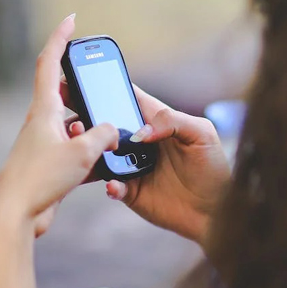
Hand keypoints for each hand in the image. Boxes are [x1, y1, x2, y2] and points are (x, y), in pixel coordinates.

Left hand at [0, 14, 118, 236]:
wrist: (15, 214)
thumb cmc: (42, 178)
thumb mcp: (82, 152)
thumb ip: (103, 135)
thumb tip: (111, 130)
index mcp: (43, 110)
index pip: (50, 63)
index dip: (60, 38)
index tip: (71, 20)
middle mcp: (41, 122)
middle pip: (62, 92)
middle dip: (83, 86)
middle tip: (100, 83)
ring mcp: (44, 143)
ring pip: (73, 124)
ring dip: (91, 126)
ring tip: (109, 137)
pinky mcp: (49, 164)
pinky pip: (75, 149)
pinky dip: (90, 151)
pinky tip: (103, 163)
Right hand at [63, 82, 231, 244]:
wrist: (216, 210)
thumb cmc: (213, 167)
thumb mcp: (202, 134)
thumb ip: (173, 121)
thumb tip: (140, 132)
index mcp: (155, 120)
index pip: (125, 97)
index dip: (104, 86)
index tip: (81, 77)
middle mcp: (139, 141)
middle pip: (105, 124)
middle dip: (85, 116)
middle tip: (69, 114)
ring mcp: (132, 166)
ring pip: (101, 154)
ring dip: (89, 149)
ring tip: (83, 144)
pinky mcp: (130, 191)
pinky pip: (111, 185)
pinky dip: (110, 184)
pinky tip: (114, 184)